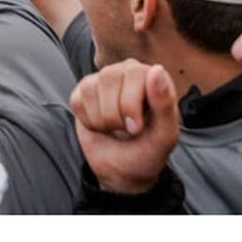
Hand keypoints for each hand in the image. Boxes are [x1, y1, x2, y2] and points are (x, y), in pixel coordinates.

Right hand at [70, 60, 179, 195]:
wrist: (124, 172)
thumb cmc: (148, 152)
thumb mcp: (164, 135)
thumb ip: (165, 103)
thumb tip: (157, 69)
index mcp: (152, 77)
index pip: (134, 73)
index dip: (130, 104)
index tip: (137, 128)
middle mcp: (128, 71)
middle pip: (109, 77)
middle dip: (114, 114)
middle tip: (126, 130)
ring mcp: (103, 80)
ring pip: (90, 89)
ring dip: (102, 120)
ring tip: (115, 129)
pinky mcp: (83, 91)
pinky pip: (77, 100)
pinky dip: (88, 122)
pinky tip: (101, 126)